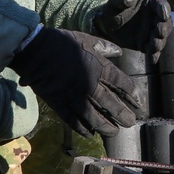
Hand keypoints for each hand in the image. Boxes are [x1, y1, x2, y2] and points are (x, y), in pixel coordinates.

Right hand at [10, 27, 138, 137]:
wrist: (35, 50)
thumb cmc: (62, 43)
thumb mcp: (88, 39)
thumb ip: (105, 47)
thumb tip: (119, 52)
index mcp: (100, 68)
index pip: (123, 85)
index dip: (133, 96)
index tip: (138, 104)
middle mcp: (91, 86)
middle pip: (112, 105)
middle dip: (123, 116)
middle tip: (130, 123)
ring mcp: (75, 97)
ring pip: (95, 118)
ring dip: (106, 128)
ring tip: (114, 132)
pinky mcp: (60, 105)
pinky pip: (74, 122)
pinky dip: (83, 129)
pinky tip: (91, 134)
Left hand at [93, 0, 172, 62]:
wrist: (107, 24)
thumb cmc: (114, 8)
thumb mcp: (115, 1)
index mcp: (150, 3)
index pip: (161, 3)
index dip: (164, 8)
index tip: (163, 14)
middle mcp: (155, 17)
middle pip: (166, 22)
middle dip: (164, 28)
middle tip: (159, 32)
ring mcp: (152, 31)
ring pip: (161, 37)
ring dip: (160, 42)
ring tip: (154, 45)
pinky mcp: (147, 43)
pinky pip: (153, 49)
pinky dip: (154, 55)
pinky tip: (152, 59)